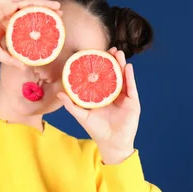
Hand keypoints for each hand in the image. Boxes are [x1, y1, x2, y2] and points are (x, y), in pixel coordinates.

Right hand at [0, 0, 60, 68]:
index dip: (41, 25)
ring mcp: (7, 5)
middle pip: (33, 12)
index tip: (54, 29)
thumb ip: (9, 58)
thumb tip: (23, 67)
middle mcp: (10, 14)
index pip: (29, 23)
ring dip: (43, 4)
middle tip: (60, 15)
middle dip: (47, 13)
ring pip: (29, 3)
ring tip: (56, 6)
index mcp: (9, 24)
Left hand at [57, 47, 140, 164]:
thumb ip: (71, 105)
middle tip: (110, 48)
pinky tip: (128, 67)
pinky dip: (130, 77)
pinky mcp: (132, 102)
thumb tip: (59, 94)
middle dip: (112, 61)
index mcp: (101, 95)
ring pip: (123, 77)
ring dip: (121, 65)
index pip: (101, 77)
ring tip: (118, 53)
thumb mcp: (82, 115)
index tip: (96, 54)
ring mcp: (124, 97)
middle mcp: (113, 93)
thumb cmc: (96, 130)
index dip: (99, 65)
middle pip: (113, 74)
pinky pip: (131, 87)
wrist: (111, 143)